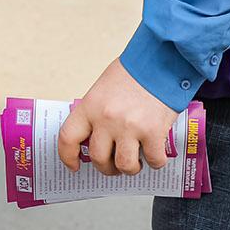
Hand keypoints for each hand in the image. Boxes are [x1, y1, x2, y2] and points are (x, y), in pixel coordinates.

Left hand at [59, 59, 177, 176]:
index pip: (68, 138)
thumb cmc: (133, 72)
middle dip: (107, 167)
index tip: (74, 165)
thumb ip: (96, 112)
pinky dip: (156, 161)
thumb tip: (94, 137)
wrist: (161, 61)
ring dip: (130, 168)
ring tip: (136, 161)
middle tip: (114, 164)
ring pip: (124, 166)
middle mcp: (106, 118)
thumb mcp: (103, 88)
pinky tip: (156, 153)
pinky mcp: (153, 132)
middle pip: (98, 158)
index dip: (68, 156)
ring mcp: (130, 127)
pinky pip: (153, 160)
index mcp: (90, 105)